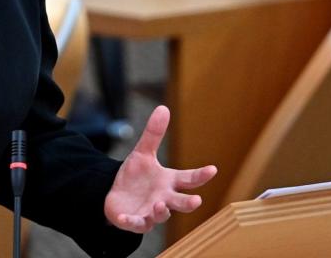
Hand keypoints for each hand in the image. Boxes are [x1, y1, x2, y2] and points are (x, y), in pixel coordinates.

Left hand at [104, 105, 216, 233]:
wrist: (118, 196)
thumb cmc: (137, 177)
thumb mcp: (142, 153)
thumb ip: (153, 134)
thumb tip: (163, 108)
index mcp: (169, 182)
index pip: (188, 179)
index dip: (200, 175)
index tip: (212, 169)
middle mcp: (164, 198)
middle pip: (180, 202)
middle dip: (188, 202)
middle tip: (196, 200)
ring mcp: (151, 212)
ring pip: (160, 215)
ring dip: (162, 211)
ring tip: (160, 204)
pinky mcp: (135, 221)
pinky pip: (134, 223)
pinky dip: (129, 221)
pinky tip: (122, 217)